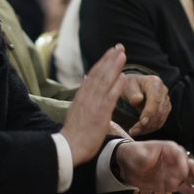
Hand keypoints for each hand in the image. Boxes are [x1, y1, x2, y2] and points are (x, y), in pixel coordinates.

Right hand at [59, 44, 125, 165]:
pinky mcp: (100, 114)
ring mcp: (93, 104)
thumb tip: (86, 78)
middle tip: (119, 47)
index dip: (103, 61)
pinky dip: (117, 86)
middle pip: (99, 73)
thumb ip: (83, 93)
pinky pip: (110, 98)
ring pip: (105, 81)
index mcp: (82, 95)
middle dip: (110, 59)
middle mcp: (87, 96)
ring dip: (114, 67)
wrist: (70, 146)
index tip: (111, 51)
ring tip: (122, 55)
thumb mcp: (76, 108)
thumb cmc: (75, 131)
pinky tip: (124, 77)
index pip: (93, 74)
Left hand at [114, 141, 193, 193]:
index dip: (183, 164)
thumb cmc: (132, 154)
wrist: (125, 166)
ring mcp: (175, 172)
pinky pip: (186, 187)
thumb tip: (157, 162)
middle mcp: (175, 160)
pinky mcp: (172, 183)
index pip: (180, 155)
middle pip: (190, 165)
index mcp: (168, 149)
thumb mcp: (138, 153)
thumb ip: (149, 157)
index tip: (183, 173)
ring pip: (191, 177)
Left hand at [121, 73, 171, 135]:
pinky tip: (140, 131)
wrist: (133, 86)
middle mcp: (163, 91)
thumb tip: (138, 100)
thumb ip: (132, 93)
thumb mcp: (127, 86)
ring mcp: (166, 100)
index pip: (155, 100)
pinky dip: (150, 128)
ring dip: (148, 128)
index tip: (141, 122)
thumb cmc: (129, 85)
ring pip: (160, 118)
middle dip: (147, 123)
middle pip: (159, 111)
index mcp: (154, 83)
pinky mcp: (165, 109)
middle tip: (135, 131)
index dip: (149, 113)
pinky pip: (160, 122)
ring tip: (135, 132)